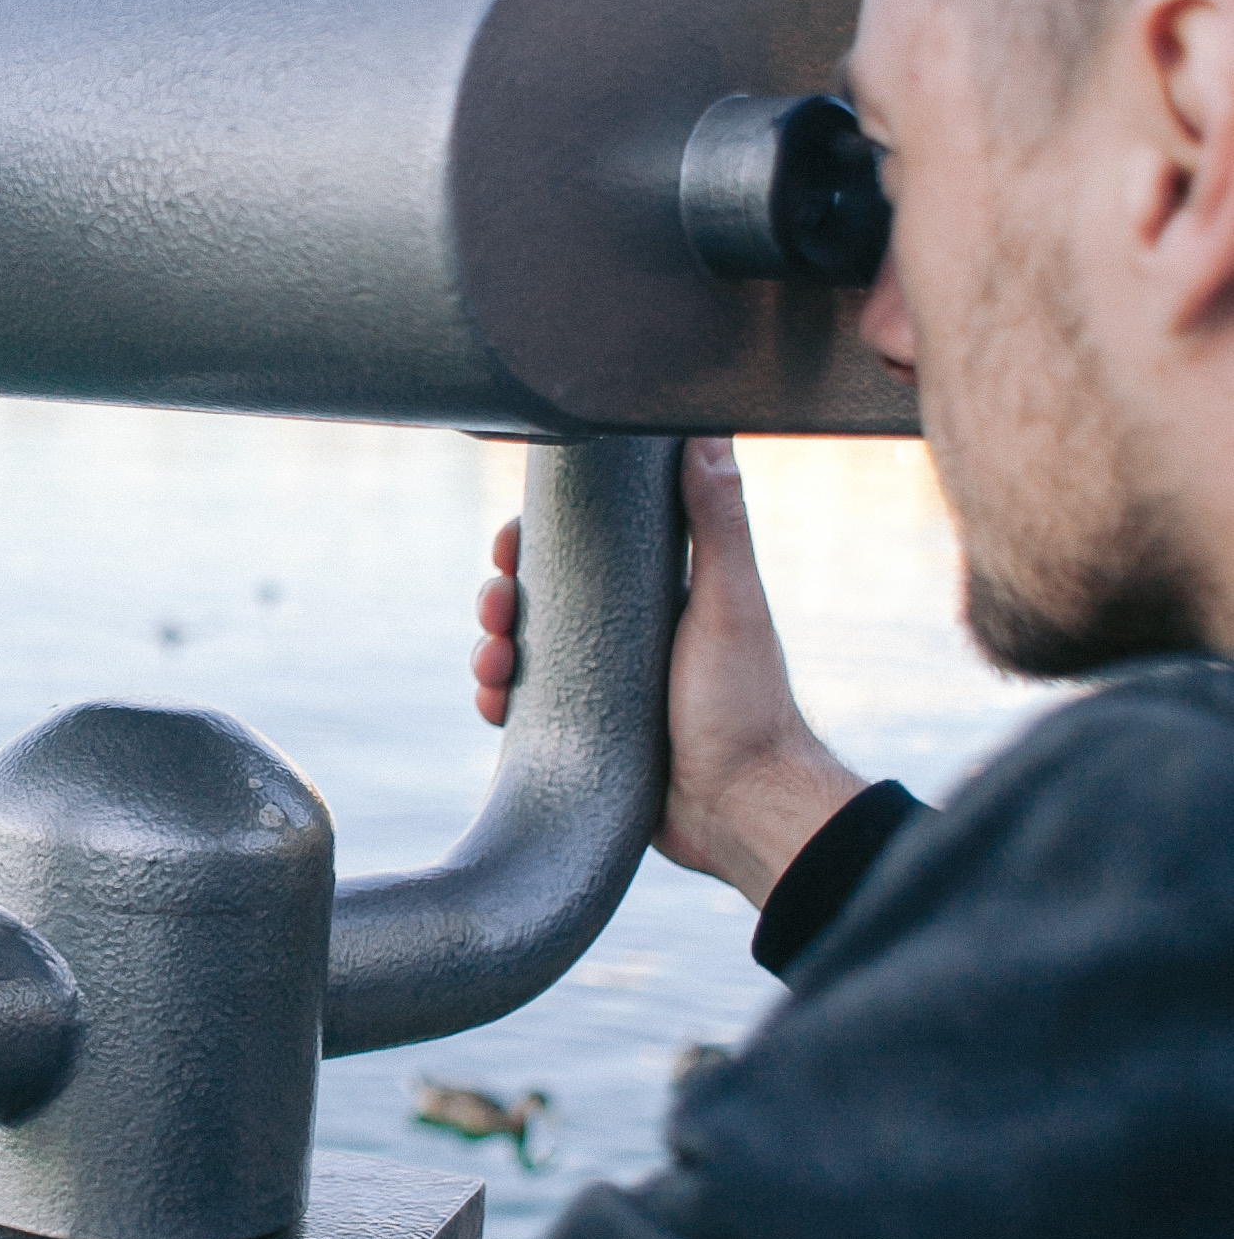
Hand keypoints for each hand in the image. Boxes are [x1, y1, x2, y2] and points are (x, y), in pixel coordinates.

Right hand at [471, 437, 864, 907]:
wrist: (740, 809)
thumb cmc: (747, 703)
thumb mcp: (729, 601)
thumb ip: (719, 520)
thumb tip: (709, 430)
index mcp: (655, 593)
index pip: (582, 549)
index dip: (537, 542)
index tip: (511, 545)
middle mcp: (624, 635)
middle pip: (539, 598)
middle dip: (502, 598)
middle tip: (496, 609)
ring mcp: (600, 685)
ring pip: (522, 653)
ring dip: (491, 650)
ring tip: (493, 665)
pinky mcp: (582, 735)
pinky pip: (523, 710)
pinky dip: (497, 702)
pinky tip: (493, 705)